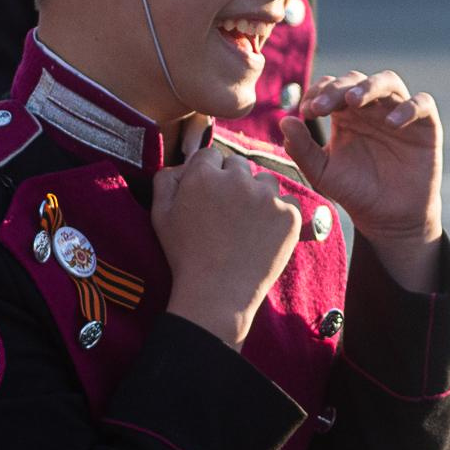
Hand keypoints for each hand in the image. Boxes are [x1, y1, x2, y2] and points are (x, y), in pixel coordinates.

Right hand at [154, 137, 302, 346]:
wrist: (217, 294)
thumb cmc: (185, 256)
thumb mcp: (160, 216)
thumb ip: (166, 180)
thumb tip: (181, 164)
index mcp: (203, 175)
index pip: (211, 156)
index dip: (210, 175)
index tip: (210, 197)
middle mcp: (237, 179)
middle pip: (239, 165)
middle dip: (234, 182)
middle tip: (228, 213)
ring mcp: (266, 196)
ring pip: (265, 181)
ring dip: (258, 195)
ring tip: (246, 225)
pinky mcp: (289, 214)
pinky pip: (288, 201)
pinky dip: (279, 214)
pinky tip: (264, 233)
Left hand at [280, 72, 442, 287]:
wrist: (389, 218)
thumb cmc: (355, 191)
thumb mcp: (323, 173)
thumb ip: (302, 149)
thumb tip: (284, 121)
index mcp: (345, 114)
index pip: (330, 88)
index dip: (318, 93)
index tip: (306, 111)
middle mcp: (371, 107)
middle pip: (356, 79)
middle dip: (337, 89)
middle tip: (321, 107)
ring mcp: (399, 112)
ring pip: (388, 82)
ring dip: (370, 86)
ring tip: (353, 101)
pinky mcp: (426, 125)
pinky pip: (422, 104)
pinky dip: (408, 107)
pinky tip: (391, 122)